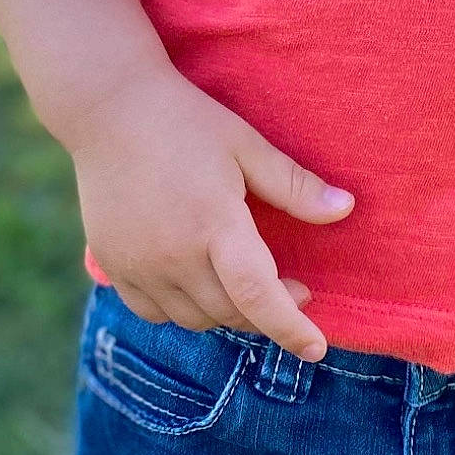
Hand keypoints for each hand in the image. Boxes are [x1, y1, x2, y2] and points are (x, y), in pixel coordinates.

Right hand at [70, 61, 353, 360]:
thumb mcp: (246, 145)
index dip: (291, 329)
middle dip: (267, 310)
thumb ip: (294, 186)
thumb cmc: (185, 120)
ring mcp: (139, 266)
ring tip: (245, 282)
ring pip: (194, 320)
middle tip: (293, 286)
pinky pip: (154, 313)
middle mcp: (174, 255)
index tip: (317, 348)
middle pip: (230, 312)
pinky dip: (183, 309)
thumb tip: (346, 210)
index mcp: (214, 224)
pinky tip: (197, 281)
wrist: (108, 106)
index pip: (258, 296)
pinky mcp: (113, 266)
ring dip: (227, 311)